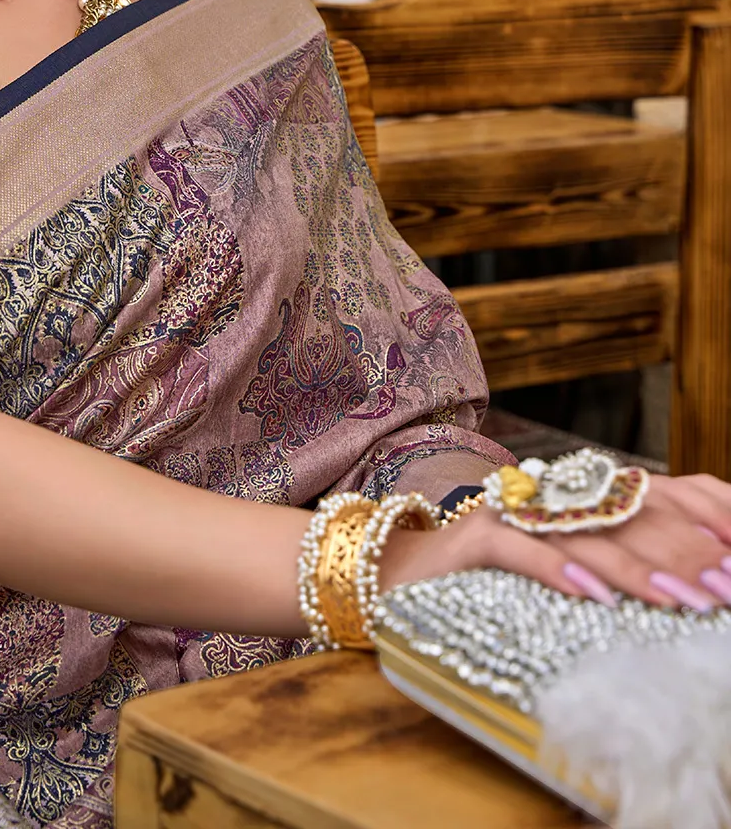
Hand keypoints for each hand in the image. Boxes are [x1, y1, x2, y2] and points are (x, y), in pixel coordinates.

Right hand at [379, 473, 730, 610]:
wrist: (398, 573)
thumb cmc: (491, 582)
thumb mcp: (567, 569)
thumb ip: (619, 562)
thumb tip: (695, 585)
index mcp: (584, 498)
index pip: (662, 493)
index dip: (707, 515)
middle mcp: (554, 496)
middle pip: (633, 517)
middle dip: (687, 554)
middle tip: (728, 589)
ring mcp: (514, 513)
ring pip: (587, 536)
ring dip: (639, 570)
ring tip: (683, 601)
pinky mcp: (475, 537)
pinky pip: (523, 551)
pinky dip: (559, 572)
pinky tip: (596, 598)